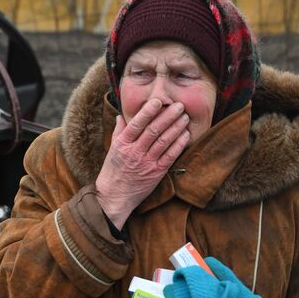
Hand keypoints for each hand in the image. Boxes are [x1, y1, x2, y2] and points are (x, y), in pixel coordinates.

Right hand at [95, 99, 189, 228]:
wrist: (115, 196)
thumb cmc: (113, 171)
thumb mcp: (112, 149)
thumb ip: (119, 131)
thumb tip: (121, 115)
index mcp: (123, 143)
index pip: (136, 124)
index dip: (148, 112)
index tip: (158, 101)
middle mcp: (135, 152)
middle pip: (153, 130)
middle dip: (168, 116)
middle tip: (179, 105)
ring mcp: (146, 163)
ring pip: (164, 141)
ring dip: (176, 128)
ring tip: (185, 117)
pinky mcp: (156, 172)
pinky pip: (170, 156)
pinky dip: (179, 144)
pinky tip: (186, 134)